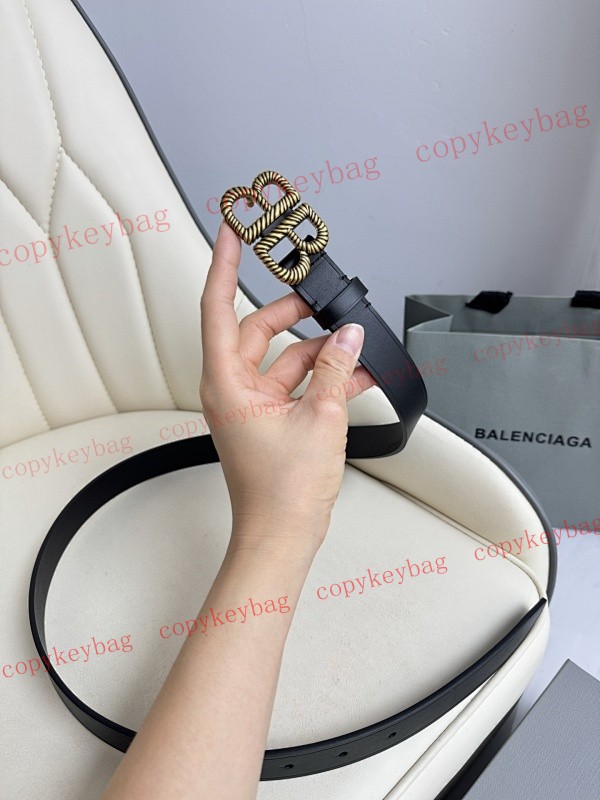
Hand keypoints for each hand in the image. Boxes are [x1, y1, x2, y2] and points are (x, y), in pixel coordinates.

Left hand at [200, 222, 375, 554]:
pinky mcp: (270, 420)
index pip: (217, 307)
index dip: (223, 264)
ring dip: (318, 350)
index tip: (231, 231)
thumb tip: (348, 336)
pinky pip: (295, 384)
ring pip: (283, 358)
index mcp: (226, 383)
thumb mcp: (320, 418)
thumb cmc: (283, 493)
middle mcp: (233, 390)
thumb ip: (335, 368)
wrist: (283, 537)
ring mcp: (251, 406)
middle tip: (321, 295)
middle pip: (257, 330)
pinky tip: (354, 373)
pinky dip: (322, 377)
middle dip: (293, 312)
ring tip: (353, 344)